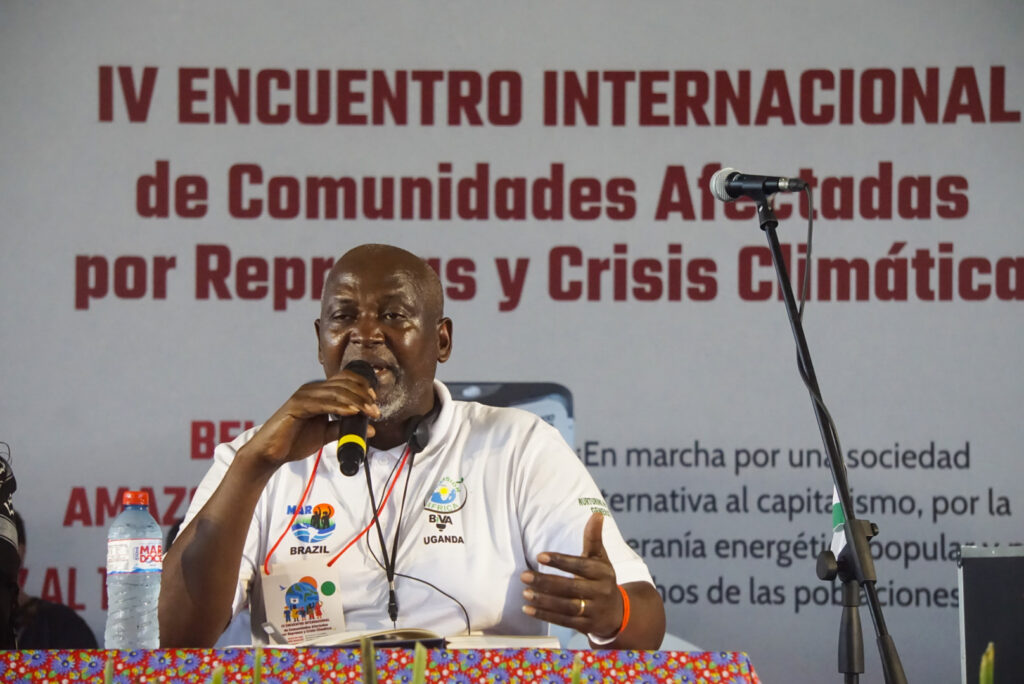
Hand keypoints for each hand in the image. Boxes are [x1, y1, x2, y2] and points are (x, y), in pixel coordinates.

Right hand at [237, 368, 380, 469]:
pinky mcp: (296, 406)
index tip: (376, 400)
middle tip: (376, 410)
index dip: (362, 386)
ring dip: (356, 401)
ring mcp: (303, 396)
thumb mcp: (325, 434)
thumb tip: (370, 429)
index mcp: (320, 393)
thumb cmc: (296, 441)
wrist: (271, 453)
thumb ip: (344, 429)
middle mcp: (312, 389)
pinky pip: (322, 403)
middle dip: (363, 396)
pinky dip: (339, 406)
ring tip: (369, 411)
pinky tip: (351, 412)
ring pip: (336, 392)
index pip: (345, 380)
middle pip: (344, 384)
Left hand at [520, 511, 623, 638]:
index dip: (560, 561)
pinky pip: (564, 621)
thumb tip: (596, 513)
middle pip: (570, 587)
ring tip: (525, 592)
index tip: (540, 556)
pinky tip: (528, 608)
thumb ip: (594, 538)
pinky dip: (545, 615)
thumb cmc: (602, 579)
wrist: (617, 613)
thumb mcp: (601, 558)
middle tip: (524, 576)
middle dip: (546, 582)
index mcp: (602, 572)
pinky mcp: (586, 626)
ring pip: (566, 606)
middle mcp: (600, 591)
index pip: (580, 566)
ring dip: (544, 600)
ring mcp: (594, 610)